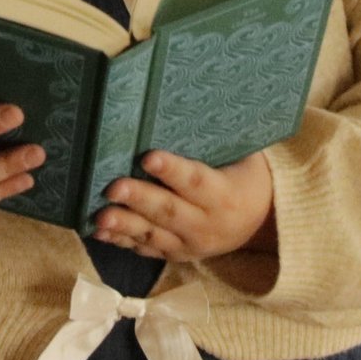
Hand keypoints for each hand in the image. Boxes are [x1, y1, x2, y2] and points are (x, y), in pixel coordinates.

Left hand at [92, 151, 274, 263]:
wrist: (260, 223)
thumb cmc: (243, 176)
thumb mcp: (242, 158)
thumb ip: (215, 142)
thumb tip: (186, 104)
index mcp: (224, 195)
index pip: (195, 181)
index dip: (172, 170)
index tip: (148, 156)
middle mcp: (207, 224)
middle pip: (169, 211)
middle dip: (140, 199)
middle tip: (113, 188)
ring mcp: (190, 244)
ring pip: (154, 235)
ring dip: (124, 225)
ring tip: (99, 217)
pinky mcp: (176, 255)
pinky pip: (147, 250)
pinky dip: (122, 241)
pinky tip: (99, 232)